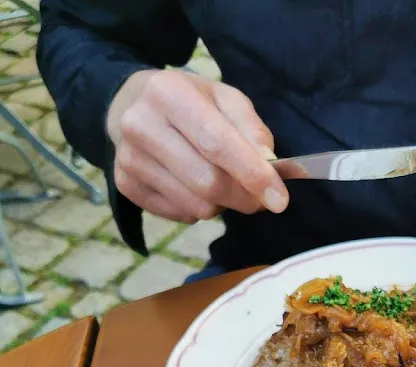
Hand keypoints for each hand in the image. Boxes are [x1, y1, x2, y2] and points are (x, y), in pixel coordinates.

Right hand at [107, 69, 288, 222]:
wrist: (130, 106)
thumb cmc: (189, 102)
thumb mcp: (224, 99)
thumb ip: (251, 129)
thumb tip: (269, 166)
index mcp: (168, 93)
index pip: (217, 144)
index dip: (253, 175)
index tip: (280, 199)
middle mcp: (141, 126)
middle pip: (208, 183)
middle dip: (243, 198)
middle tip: (258, 198)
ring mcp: (129, 159)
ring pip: (196, 206)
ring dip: (221, 204)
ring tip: (219, 182)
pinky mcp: (126, 186)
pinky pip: (180, 215)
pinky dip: (198, 209)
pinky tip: (192, 186)